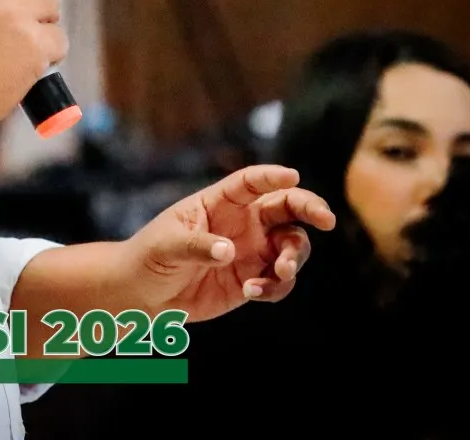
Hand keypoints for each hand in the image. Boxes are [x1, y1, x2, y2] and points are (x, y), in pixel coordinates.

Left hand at [121, 164, 335, 322]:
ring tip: (281, 272)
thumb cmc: (149, 256)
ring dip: (294, 257)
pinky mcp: (253, 279)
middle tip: (326, 220)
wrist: (143, 293)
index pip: (250, 183)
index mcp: (220, 202)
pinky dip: (276, 287)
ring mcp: (252, 251)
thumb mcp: (166, 245)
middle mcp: (243, 222)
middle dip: (311, 208)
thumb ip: (196, 245)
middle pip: (287, 207)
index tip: (293, 175)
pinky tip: (253, 292)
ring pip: (292, 245)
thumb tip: (229, 250)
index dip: (272, 176)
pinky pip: (279, 281)